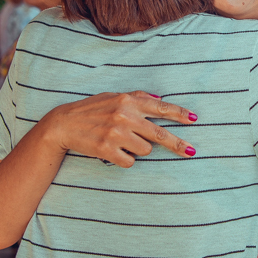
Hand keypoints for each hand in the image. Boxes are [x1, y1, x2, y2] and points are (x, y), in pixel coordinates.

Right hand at [40, 91, 197, 167]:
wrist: (62, 124)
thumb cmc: (90, 110)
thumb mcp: (112, 96)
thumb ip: (135, 97)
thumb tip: (159, 99)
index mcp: (128, 101)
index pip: (160, 108)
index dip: (179, 114)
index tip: (195, 120)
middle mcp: (124, 116)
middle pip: (159, 135)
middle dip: (178, 144)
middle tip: (191, 151)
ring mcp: (116, 134)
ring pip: (145, 150)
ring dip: (138, 150)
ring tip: (121, 142)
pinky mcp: (108, 150)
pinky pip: (130, 161)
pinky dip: (124, 159)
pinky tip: (112, 152)